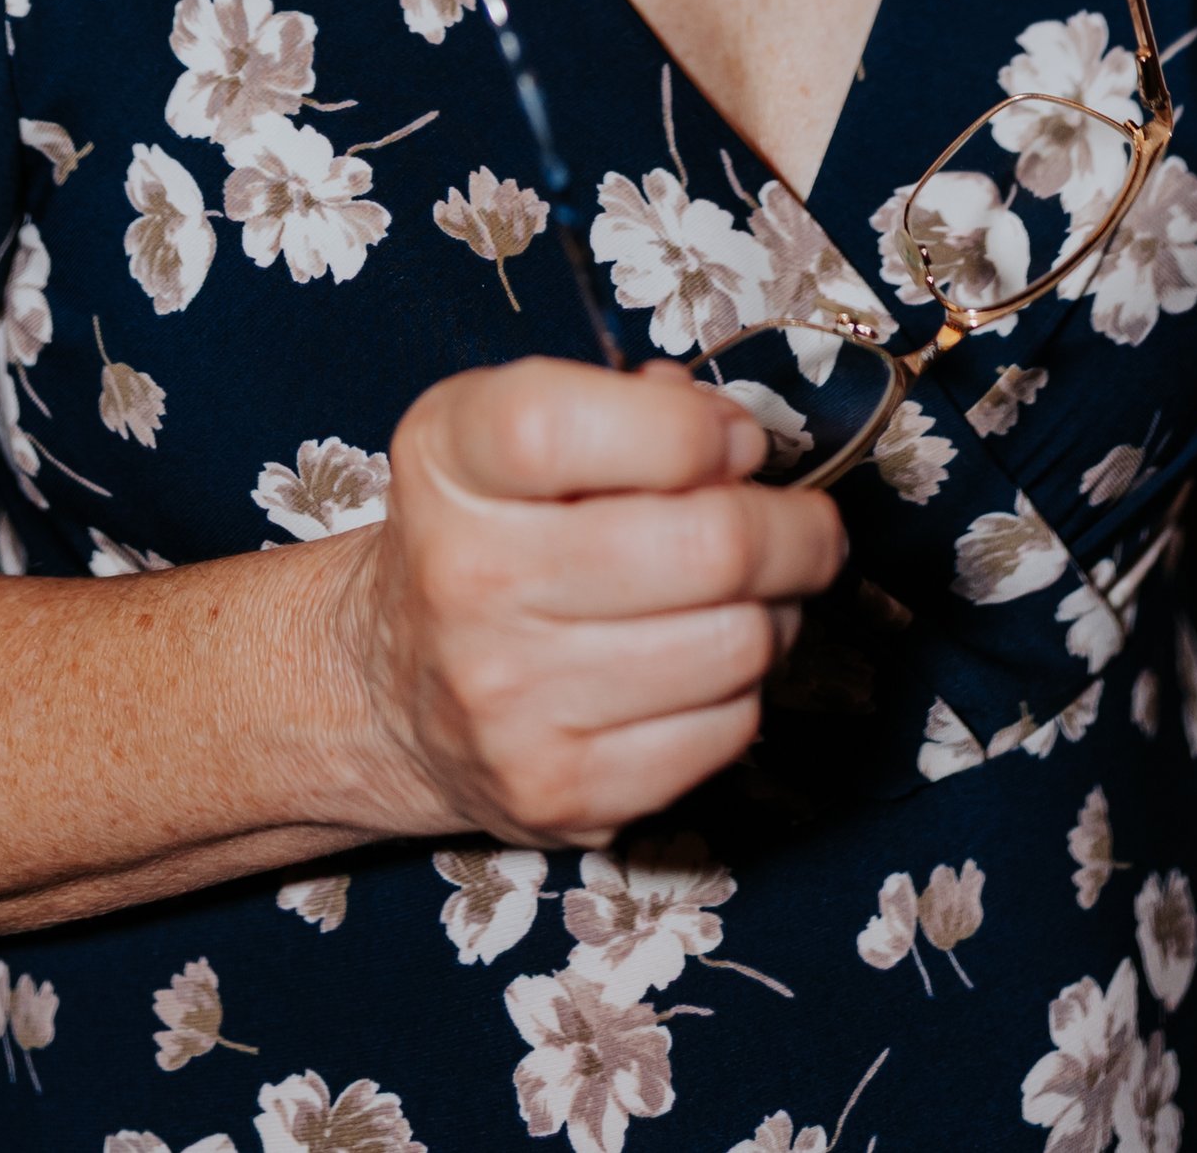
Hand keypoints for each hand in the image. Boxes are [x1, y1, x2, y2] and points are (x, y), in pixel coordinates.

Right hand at [333, 356, 845, 848]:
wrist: (394, 687)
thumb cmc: (491, 530)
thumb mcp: (514, 423)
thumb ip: (631, 404)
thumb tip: (740, 438)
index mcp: (453, 460)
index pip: (566, 428)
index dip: (689, 430)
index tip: (735, 443)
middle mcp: (468, 579)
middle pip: (709, 547)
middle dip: (796, 529)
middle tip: (802, 525)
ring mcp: (510, 699)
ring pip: (739, 645)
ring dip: (777, 613)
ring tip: (747, 598)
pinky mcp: (558, 791)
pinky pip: (726, 734)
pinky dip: (742, 693)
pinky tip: (704, 667)